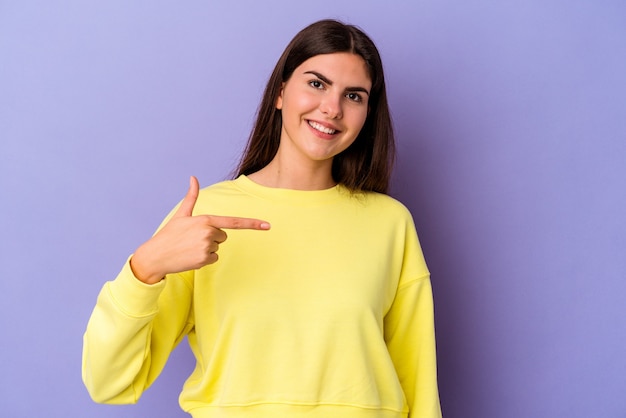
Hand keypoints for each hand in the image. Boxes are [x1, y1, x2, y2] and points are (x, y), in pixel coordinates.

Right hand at [130, 176, 269, 283]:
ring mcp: (207, 247)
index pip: (234, 222)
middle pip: (223, 235)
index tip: (268, 226)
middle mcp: (208, 233)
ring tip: (190, 247)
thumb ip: (191, 197)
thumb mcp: (181, 215)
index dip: (253, 223)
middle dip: (212, 237)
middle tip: (193, 239)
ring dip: (207, 248)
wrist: (155, 256)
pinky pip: (214, 258)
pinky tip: (191, 256)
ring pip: (218, 247)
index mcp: (205, 220)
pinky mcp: (204, 260)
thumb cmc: (169, 234)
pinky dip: (205, 259)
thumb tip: (193, 177)